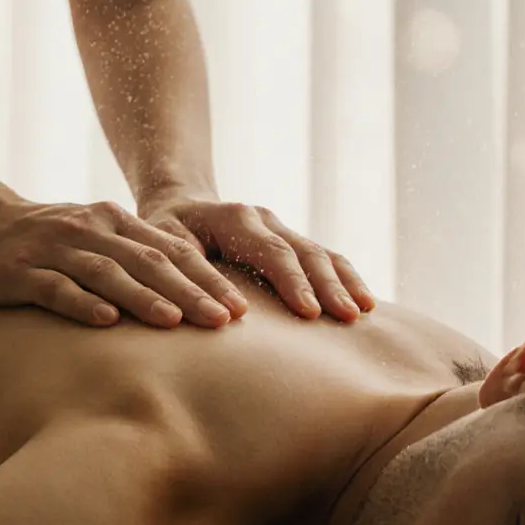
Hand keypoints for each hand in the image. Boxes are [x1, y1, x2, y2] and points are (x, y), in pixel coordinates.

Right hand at [0, 200, 249, 328]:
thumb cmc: (57, 241)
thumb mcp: (102, 238)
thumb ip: (143, 257)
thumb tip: (206, 295)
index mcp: (117, 220)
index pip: (172, 251)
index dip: (208, 279)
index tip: (241, 310)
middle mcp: (89, 228)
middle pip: (148, 262)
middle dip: (190, 292)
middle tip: (223, 321)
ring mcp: (52, 248)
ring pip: (106, 272)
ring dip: (143, 298)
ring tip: (174, 322)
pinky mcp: (18, 271)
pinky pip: (54, 288)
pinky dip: (83, 303)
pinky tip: (107, 322)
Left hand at [139, 195, 375, 322]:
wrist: (179, 207)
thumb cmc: (165, 234)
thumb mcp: (161, 245)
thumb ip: (185, 271)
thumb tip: (217, 309)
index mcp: (235, 218)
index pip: (270, 251)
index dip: (291, 282)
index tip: (308, 313)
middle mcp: (264, 219)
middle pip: (305, 251)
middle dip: (327, 285)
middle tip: (346, 317)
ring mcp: (282, 229)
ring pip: (321, 253)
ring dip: (344, 282)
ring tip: (362, 313)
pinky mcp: (291, 243)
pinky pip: (326, 258)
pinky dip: (345, 278)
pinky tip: (363, 303)